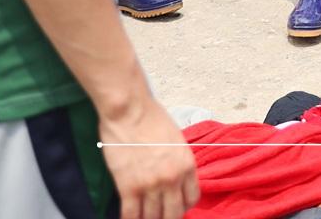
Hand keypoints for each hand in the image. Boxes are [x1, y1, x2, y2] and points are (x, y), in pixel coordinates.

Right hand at [98, 98, 198, 218]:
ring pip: (152, 217)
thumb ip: (178, 161)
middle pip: (173, 213)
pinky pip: (131, 214)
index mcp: (186, 165)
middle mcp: (172, 178)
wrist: (129, 111)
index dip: (184, 206)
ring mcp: (150, 184)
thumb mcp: (176, 140)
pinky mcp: (128, 187)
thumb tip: (176, 177)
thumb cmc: (152, 118)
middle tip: (159, 216)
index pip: (192, 198)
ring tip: (143, 218)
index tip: (176, 207)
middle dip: (167, 218)